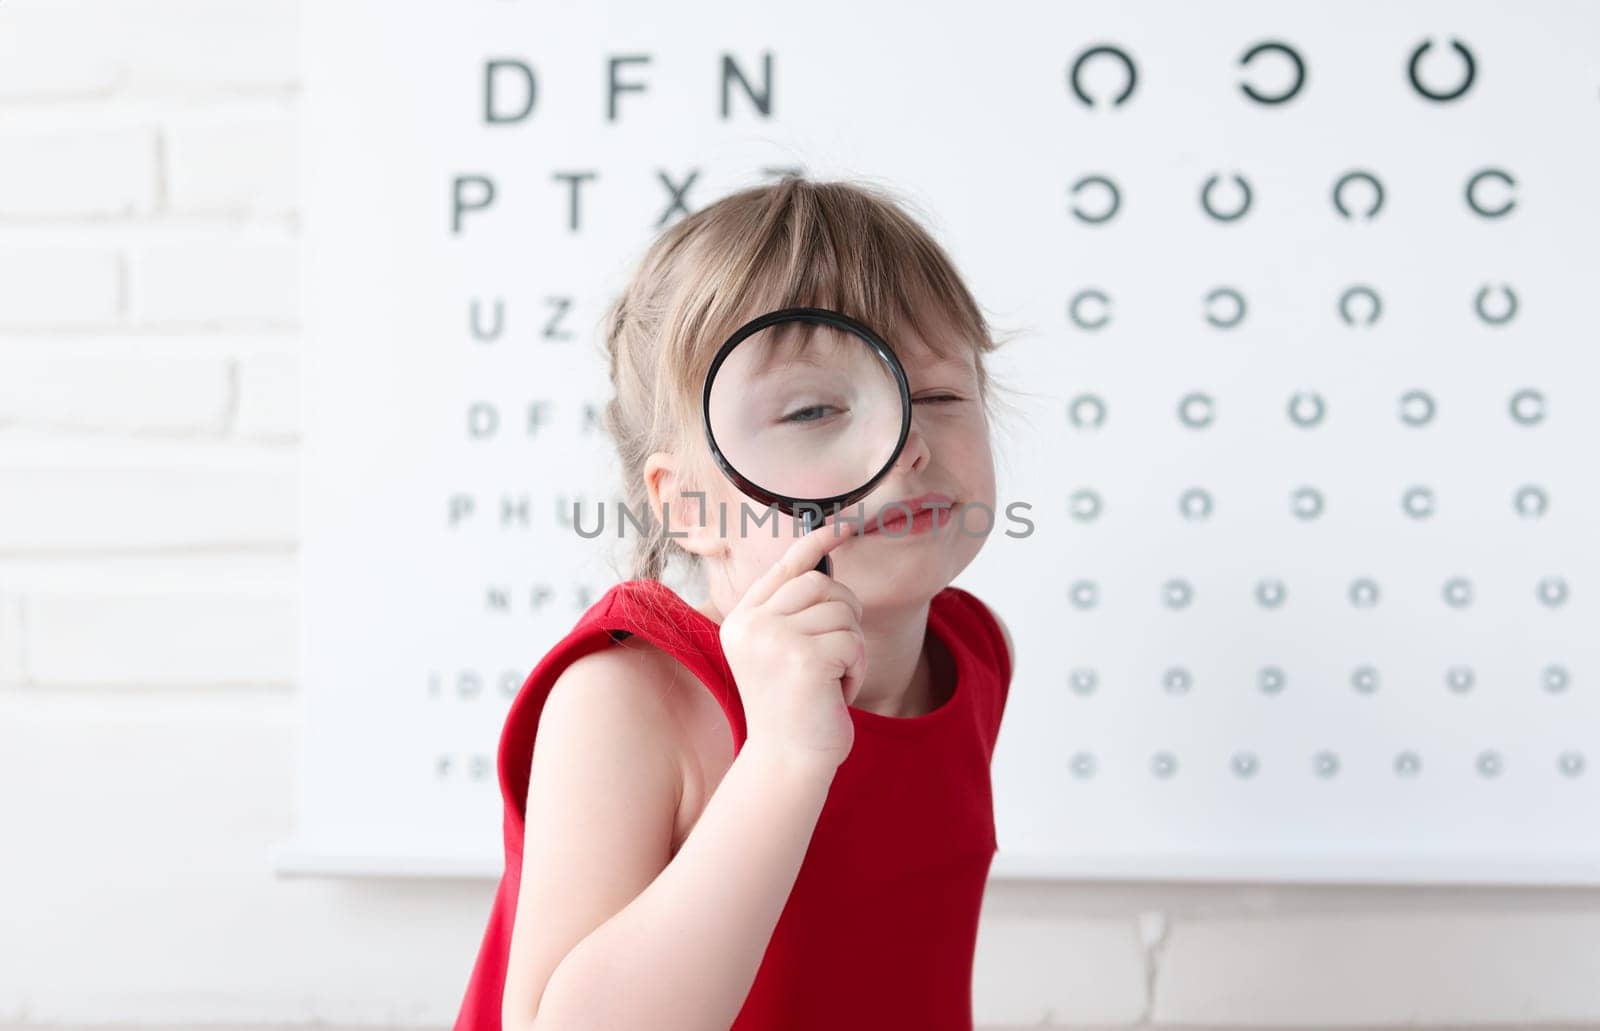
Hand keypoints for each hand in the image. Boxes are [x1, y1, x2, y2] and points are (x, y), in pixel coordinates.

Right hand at [718, 519, 865, 772]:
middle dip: (846, 614)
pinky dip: (856, 669)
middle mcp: (751, 625)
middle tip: (841, 651)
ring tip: (832, 679)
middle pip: (822, 585)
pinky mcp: (803, 659)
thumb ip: (794, 612)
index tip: (844, 526)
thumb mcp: (783, 652)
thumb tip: (825, 563)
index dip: (817, 543)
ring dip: (852, 648)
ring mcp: (774, 640)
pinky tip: (837, 693)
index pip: (786, 567)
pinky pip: (853, 642)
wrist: (787, 762)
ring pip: (843, 613)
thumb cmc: (794, 708)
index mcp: (742, 620)